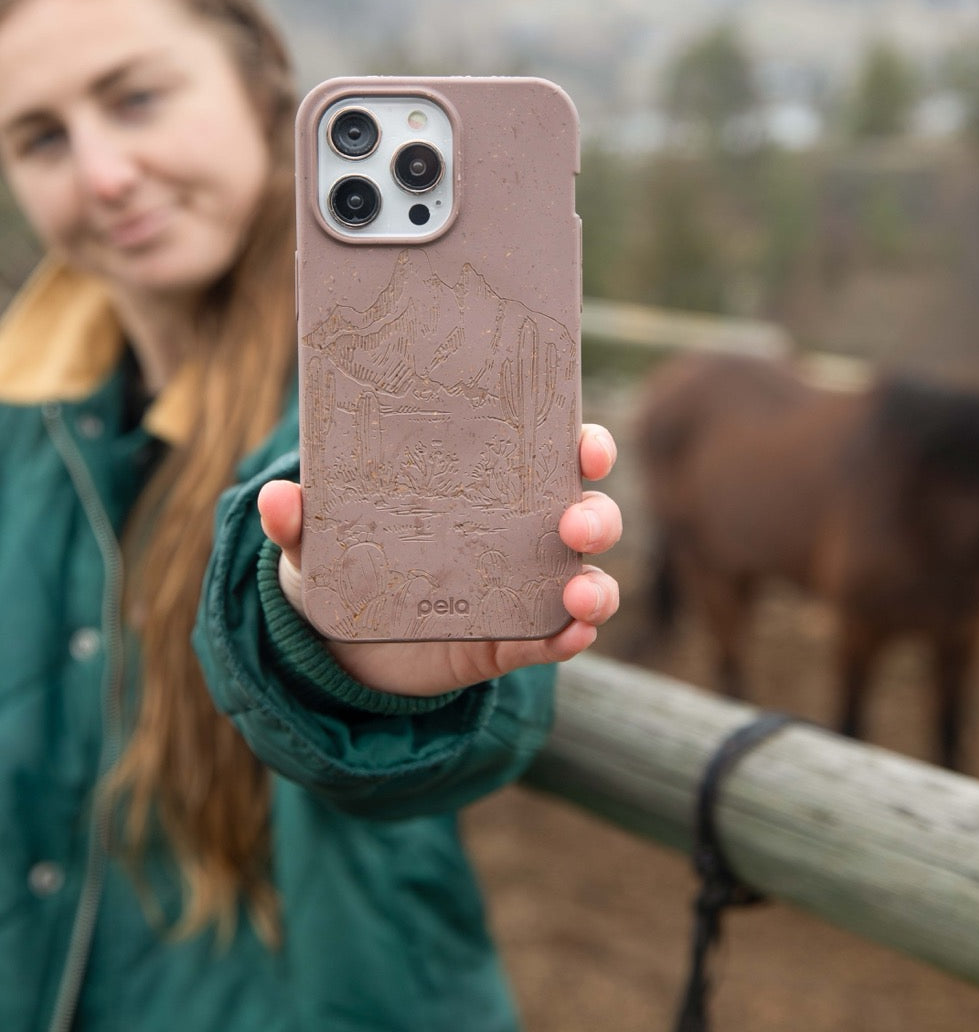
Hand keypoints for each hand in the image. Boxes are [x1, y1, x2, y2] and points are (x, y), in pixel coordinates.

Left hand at [257, 424, 621, 696]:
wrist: (345, 640)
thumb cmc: (354, 555)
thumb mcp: (325, 536)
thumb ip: (304, 519)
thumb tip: (275, 498)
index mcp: (492, 485)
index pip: (553, 453)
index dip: (583, 444)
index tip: (583, 444)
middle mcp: (522, 531)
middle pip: (586, 512)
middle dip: (596, 513)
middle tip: (574, 523)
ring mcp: (524, 588)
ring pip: (587, 579)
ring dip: (596, 585)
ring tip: (577, 594)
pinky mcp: (513, 640)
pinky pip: (557, 639)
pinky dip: (572, 638)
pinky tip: (568, 637)